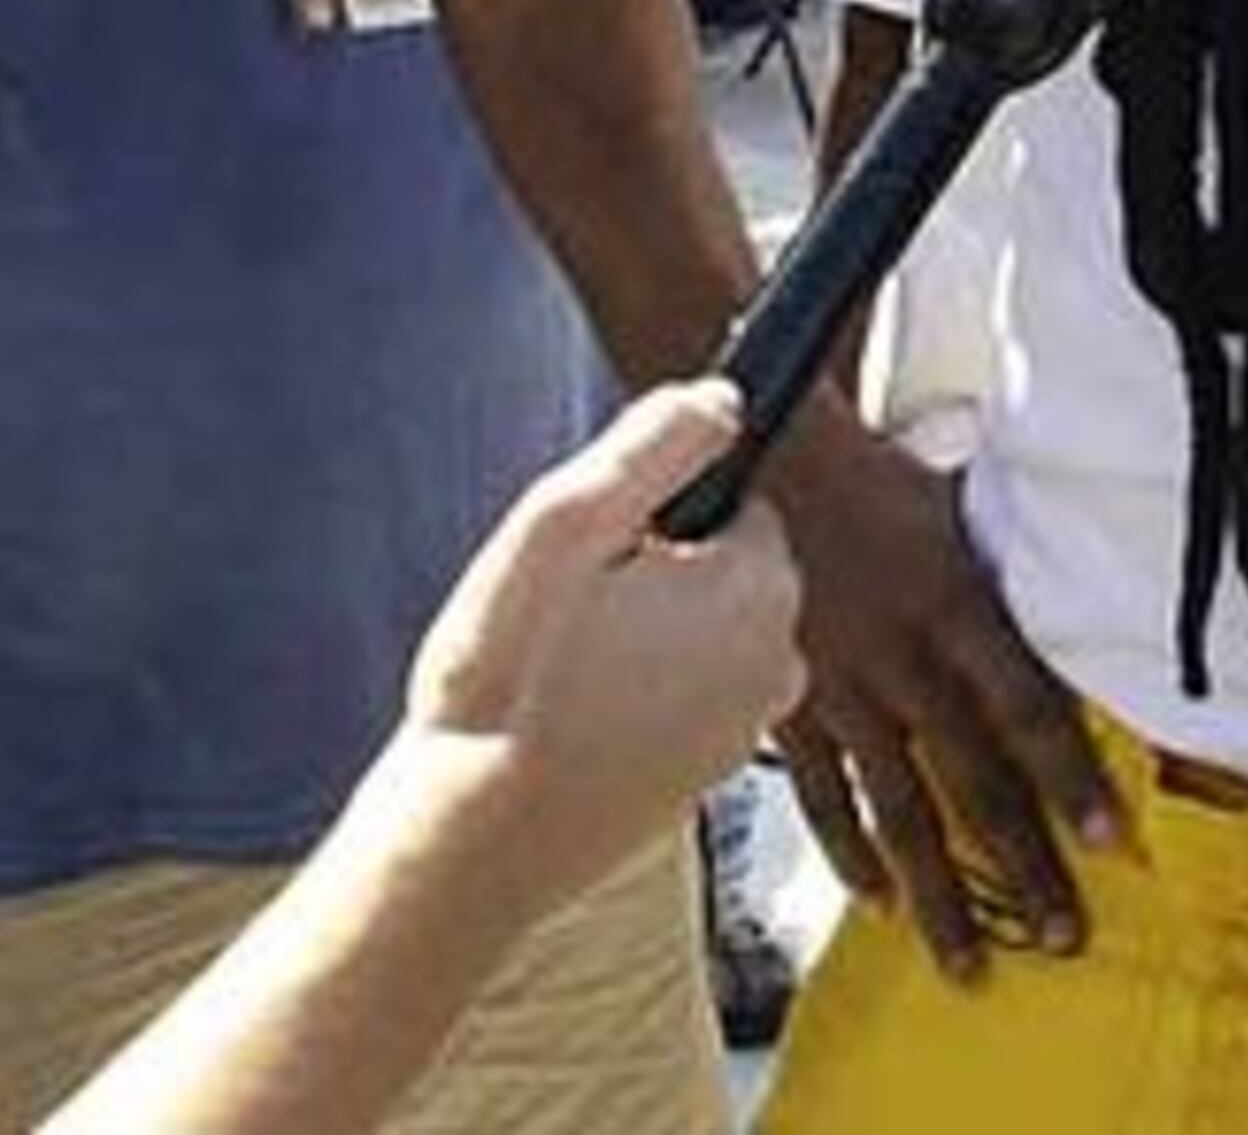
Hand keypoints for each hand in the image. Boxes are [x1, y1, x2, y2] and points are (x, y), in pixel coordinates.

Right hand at [393, 378, 803, 919]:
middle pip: (719, 570)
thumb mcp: (560, 526)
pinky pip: (679, 702)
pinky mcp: (709, 778)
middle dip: (652, 577)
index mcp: (758, 586)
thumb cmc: (505, 688)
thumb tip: (722, 399)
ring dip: (640, 642)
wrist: (468, 848)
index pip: (730, 501)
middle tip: (566, 619)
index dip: (652, 517)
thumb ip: (652, 445)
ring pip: (697, 638)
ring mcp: (747, 728)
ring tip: (561, 675)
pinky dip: (633, 703)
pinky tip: (567, 723)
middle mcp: (779, 660)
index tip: (593, 555)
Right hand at [766, 417, 1126, 984]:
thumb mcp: (964, 505)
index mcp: (957, 604)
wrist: (757, 464)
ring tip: (970, 963)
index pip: (1027, 707)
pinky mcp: (786, 709)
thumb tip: (1097, 575)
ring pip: (898, 811)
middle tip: (1062, 935)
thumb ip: (1021, 558)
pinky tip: (878, 905)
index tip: (1110, 840)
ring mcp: (841, 694)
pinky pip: (823, 798)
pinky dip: (850, 855)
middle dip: (1020, 865)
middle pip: (973, 779)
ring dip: (939, 893)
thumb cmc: (874, 478)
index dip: (1070, 777)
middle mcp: (904, 661)